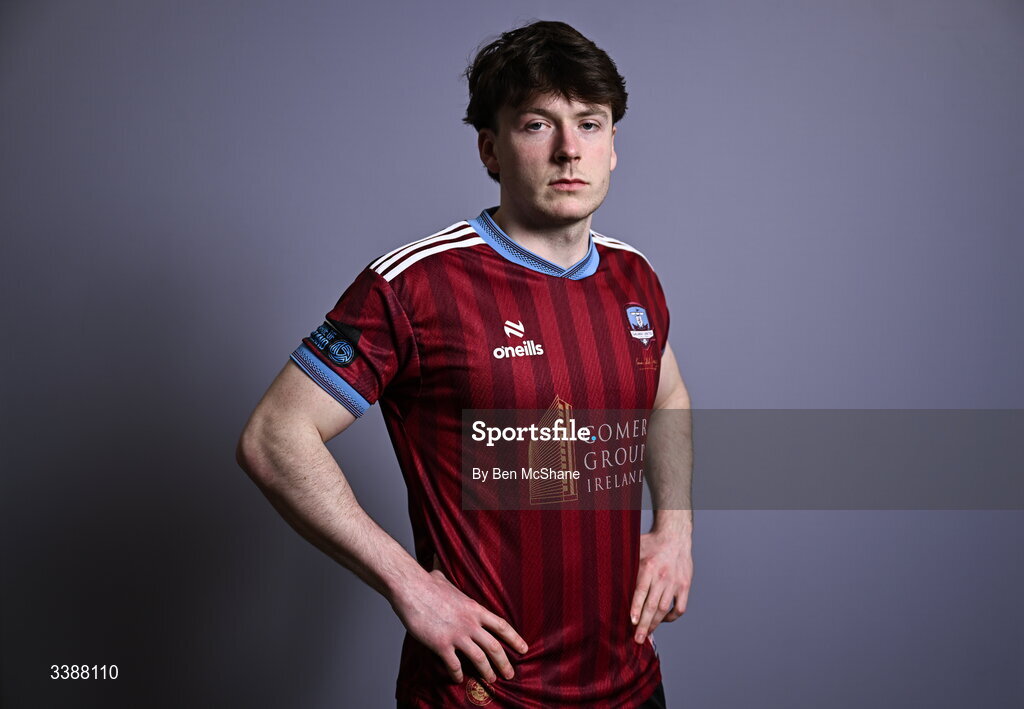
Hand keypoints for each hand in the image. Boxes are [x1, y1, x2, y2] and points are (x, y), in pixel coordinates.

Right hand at [391, 561, 528, 683]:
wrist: (410, 587)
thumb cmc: (426, 581)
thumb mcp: (444, 576)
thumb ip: (448, 575)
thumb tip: (439, 557)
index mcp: (475, 608)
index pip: (501, 626)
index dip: (515, 639)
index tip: (523, 649)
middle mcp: (470, 623)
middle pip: (494, 647)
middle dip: (504, 663)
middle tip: (509, 675)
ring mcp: (456, 634)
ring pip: (479, 659)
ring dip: (486, 672)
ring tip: (490, 680)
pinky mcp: (441, 644)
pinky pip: (453, 665)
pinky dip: (457, 674)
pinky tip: (458, 679)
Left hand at [630, 529, 692, 643]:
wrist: (675, 536)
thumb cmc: (651, 543)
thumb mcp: (635, 548)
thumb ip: (624, 561)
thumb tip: (602, 568)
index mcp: (649, 567)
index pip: (641, 591)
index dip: (636, 607)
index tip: (631, 621)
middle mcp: (663, 576)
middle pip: (653, 605)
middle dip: (645, 624)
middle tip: (637, 639)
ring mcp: (675, 583)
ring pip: (665, 609)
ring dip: (656, 623)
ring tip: (647, 634)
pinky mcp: (685, 586)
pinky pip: (680, 608)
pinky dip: (672, 617)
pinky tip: (663, 620)